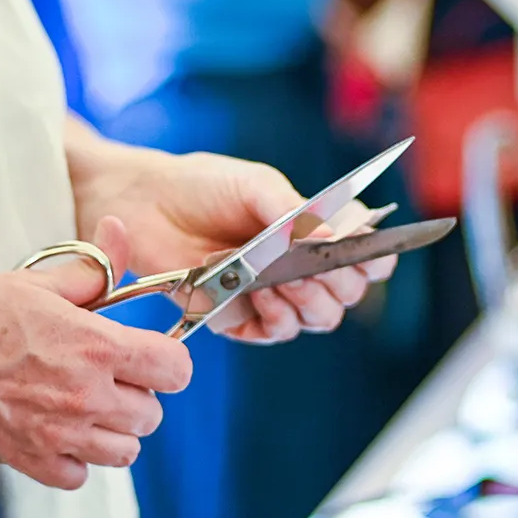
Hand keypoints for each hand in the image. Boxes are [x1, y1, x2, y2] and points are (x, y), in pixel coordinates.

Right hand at [0, 217, 192, 489]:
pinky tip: (55, 430)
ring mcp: (60, 434)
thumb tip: (119, 231)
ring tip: (84, 406)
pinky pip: (80, 474)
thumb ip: (90, 268)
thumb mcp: (33, 281)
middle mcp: (86, 396)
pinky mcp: (31, 461)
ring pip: (124, 451)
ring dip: (112, 430)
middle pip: (153, 414)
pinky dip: (75, 458)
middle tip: (106, 376)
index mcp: (96, 347)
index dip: (166, 360)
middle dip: (138, 394)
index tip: (147, 354)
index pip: (175, 369)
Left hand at [71, 142, 396, 345]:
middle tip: (314, 266)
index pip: (367, 254)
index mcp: (314, 229)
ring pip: (318, 318)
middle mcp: (300, 265)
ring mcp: (272, 294)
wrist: (143, 203)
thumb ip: (296, 212)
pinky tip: (258, 295)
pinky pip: (274, 332)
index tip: (364, 252)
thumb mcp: (255, 185)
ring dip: (307, 299)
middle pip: (349, 294)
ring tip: (278, 278)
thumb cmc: (202, 185)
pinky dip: (274, 317)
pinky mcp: (240, 316)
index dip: (374, 258)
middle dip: (339, 282)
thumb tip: (338, 237)